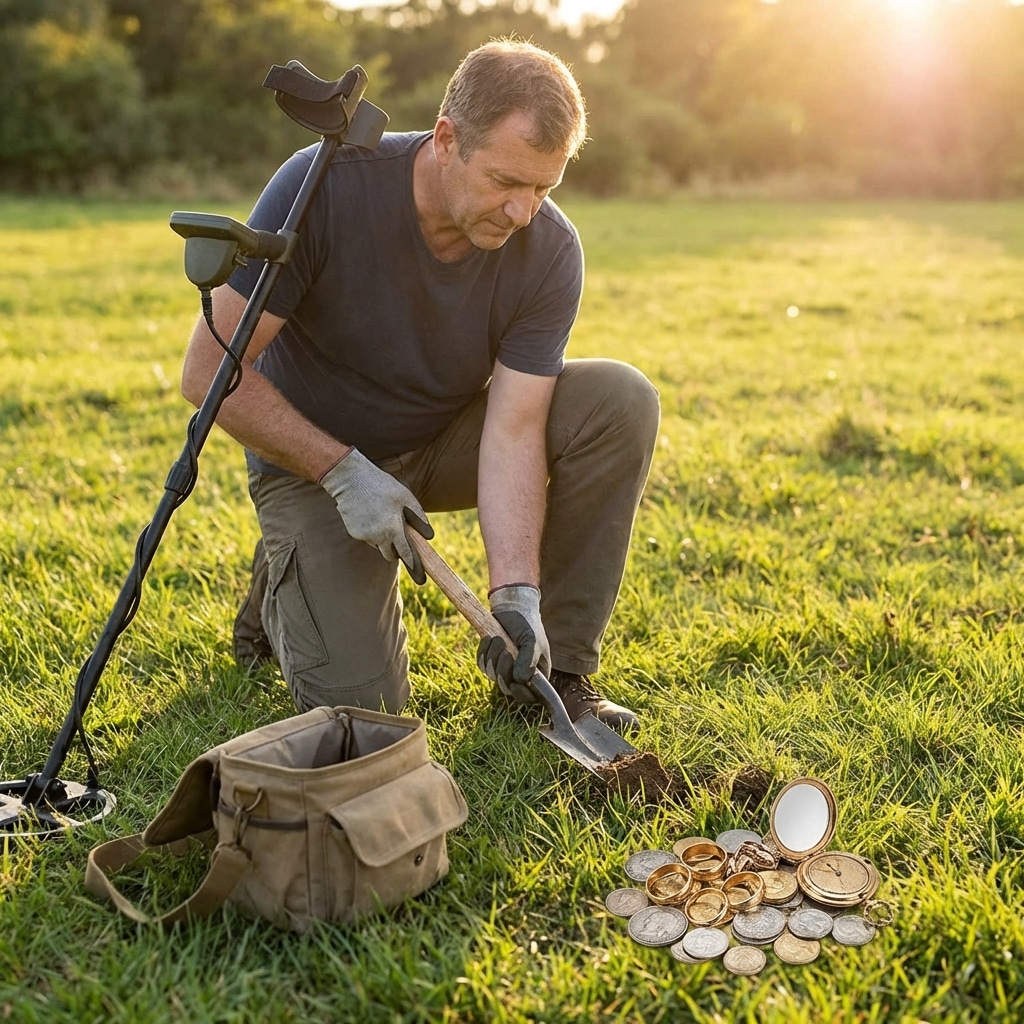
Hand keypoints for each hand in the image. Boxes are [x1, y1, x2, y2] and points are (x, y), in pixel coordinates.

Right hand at [319, 449, 432, 583]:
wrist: (350, 479)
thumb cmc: (383, 486)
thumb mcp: (406, 497)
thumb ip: (419, 518)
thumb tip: (429, 537)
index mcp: (393, 528)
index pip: (406, 554)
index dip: (415, 566)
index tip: (422, 580)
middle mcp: (378, 536)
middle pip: (391, 555)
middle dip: (397, 549)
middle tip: (398, 534)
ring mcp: (364, 536)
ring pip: (379, 545)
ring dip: (384, 537)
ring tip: (382, 513)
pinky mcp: (354, 532)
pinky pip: (368, 537)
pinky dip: (372, 531)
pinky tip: (369, 513)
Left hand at [476, 584, 550, 703]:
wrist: (512, 607)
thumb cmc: (527, 624)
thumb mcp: (531, 641)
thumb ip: (528, 661)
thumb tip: (520, 680)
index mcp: (537, 673)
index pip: (530, 696)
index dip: (521, 695)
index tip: (514, 684)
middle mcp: (521, 674)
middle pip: (507, 688)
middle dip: (503, 670)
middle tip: (506, 651)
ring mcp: (504, 667)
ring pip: (492, 675)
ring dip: (493, 656)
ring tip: (499, 638)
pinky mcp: (491, 659)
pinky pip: (482, 664)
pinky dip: (484, 651)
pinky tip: (490, 638)